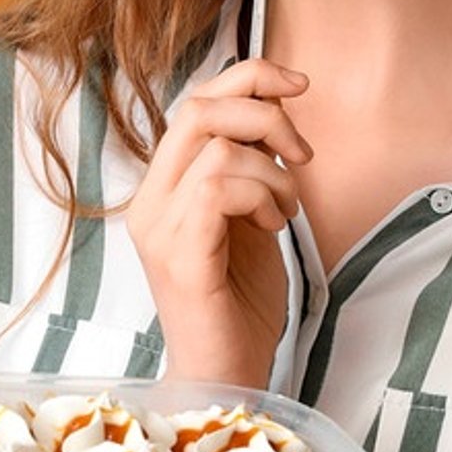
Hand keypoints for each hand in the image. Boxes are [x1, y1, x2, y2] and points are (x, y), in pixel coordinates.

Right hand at [125, 59, 311, 386]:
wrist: (228, 375)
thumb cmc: (241, 304)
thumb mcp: (252, 215)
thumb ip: (252, 165)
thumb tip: (274, 108)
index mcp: (164, 187)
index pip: (195, 101)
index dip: (250, 77)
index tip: (300, 86)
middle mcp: (150, 202)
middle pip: (197, 108)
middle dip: (264, 113)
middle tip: (301, 153)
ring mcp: (159, 228)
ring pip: (216, 148)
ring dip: (271, 171)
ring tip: (286, 209)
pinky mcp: (179, 256)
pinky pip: (218, 188)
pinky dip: (260, 195)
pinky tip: (275, 224)